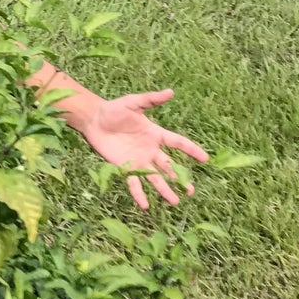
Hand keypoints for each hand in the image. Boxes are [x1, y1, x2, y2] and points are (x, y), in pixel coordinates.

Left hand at [64, 88, 208, 209]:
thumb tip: (170, 92)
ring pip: (155, 178)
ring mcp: (138, 160)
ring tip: (175, 202)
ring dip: (165, 190)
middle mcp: (150, 150)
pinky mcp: (124, 167)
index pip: (177, 143)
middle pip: (169, 166)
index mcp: (155, 134)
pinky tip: (145, 206)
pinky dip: (139, 194)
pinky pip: (133, 183)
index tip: (205, 159)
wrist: (94, 120)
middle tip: (191, 191)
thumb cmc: (114, 110)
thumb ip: (151, 99)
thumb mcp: (133, 103)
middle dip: (180, 178)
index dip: (191, 150)